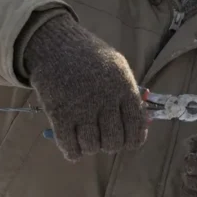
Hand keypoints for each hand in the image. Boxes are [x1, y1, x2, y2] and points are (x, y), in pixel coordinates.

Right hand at [24, 14, 147, 160]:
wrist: (55, 44)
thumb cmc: (90, 57)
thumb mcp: (117, 67)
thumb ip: (129, 94)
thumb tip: (141, 125)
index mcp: (124, 87)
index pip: (136, 127)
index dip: (133, 140)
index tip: (127, 140)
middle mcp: (105, 99)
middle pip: (114, 141)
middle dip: (110, 144)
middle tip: (103, 138)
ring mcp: (81, 107)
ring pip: (92, 146)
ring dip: (90, 147)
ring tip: (86, 137)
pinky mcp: (59, 113)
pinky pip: (69, 146)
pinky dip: (72, 152)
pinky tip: (73, 147)